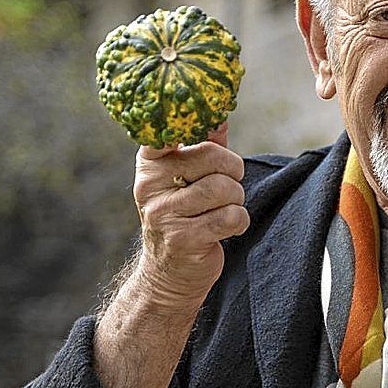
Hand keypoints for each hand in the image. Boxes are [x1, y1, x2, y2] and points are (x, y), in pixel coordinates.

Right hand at [133, 123, 249, 308]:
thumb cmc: (185, 217)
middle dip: (232, 172)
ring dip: (236, 200)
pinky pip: (230, 217)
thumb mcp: (186, 179)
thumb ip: (203, 146)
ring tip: (223, 210)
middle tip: (229, 186)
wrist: (169, 274)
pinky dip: (238, 222)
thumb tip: (219, 114)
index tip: (210, 130)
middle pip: (212, 156)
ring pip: (224, 188)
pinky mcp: (183, 239)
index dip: (195, 123)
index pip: (170, 129)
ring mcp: (164, 213)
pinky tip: (225, 229)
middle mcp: (150, 185)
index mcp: (149, 163)